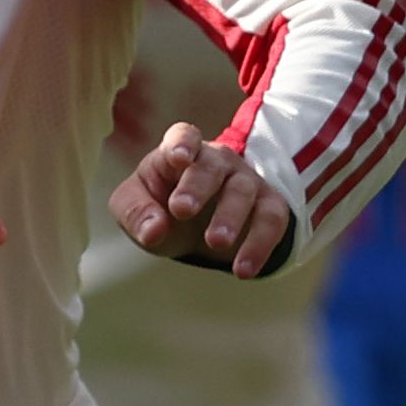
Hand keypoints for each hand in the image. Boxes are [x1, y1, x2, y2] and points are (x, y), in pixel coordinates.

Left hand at [110, 120, 294, 279]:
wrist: (192, 227)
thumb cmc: (159, 206)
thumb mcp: (133, 206)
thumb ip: (136, 213)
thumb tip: (153, 231)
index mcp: (180, 151)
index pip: (184, 136)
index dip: (182, 144)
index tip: (179, 158)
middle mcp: (217, 161)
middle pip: (212, 166)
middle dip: (198, 187)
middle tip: (182, 211)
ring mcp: (245, 180)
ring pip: (243, 191)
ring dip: (230, 217)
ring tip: (216, 243)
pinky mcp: (269, 205)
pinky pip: (272, 220)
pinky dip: (260, 245)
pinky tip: (244, 270)